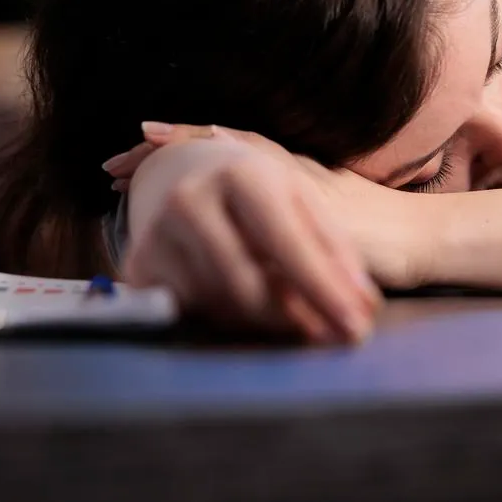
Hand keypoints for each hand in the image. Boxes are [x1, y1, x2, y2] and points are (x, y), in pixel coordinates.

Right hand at [112, 125, 382, 342]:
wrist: (181, 169)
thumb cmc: (255, 187)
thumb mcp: (298, 198)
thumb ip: (334, 247)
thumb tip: (364, 306)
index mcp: (242, 174)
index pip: (288, 244)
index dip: (324, 291)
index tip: (356, 329)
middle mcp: (191, 199)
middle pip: (250, 288)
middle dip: (293, 318)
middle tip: (325, 333)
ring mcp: (156, 232)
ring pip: (221, 306)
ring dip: (261, 319)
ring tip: (284, 306)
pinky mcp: (137, 265)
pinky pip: (191, 312)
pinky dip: (225, 313)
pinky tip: (240, 297)